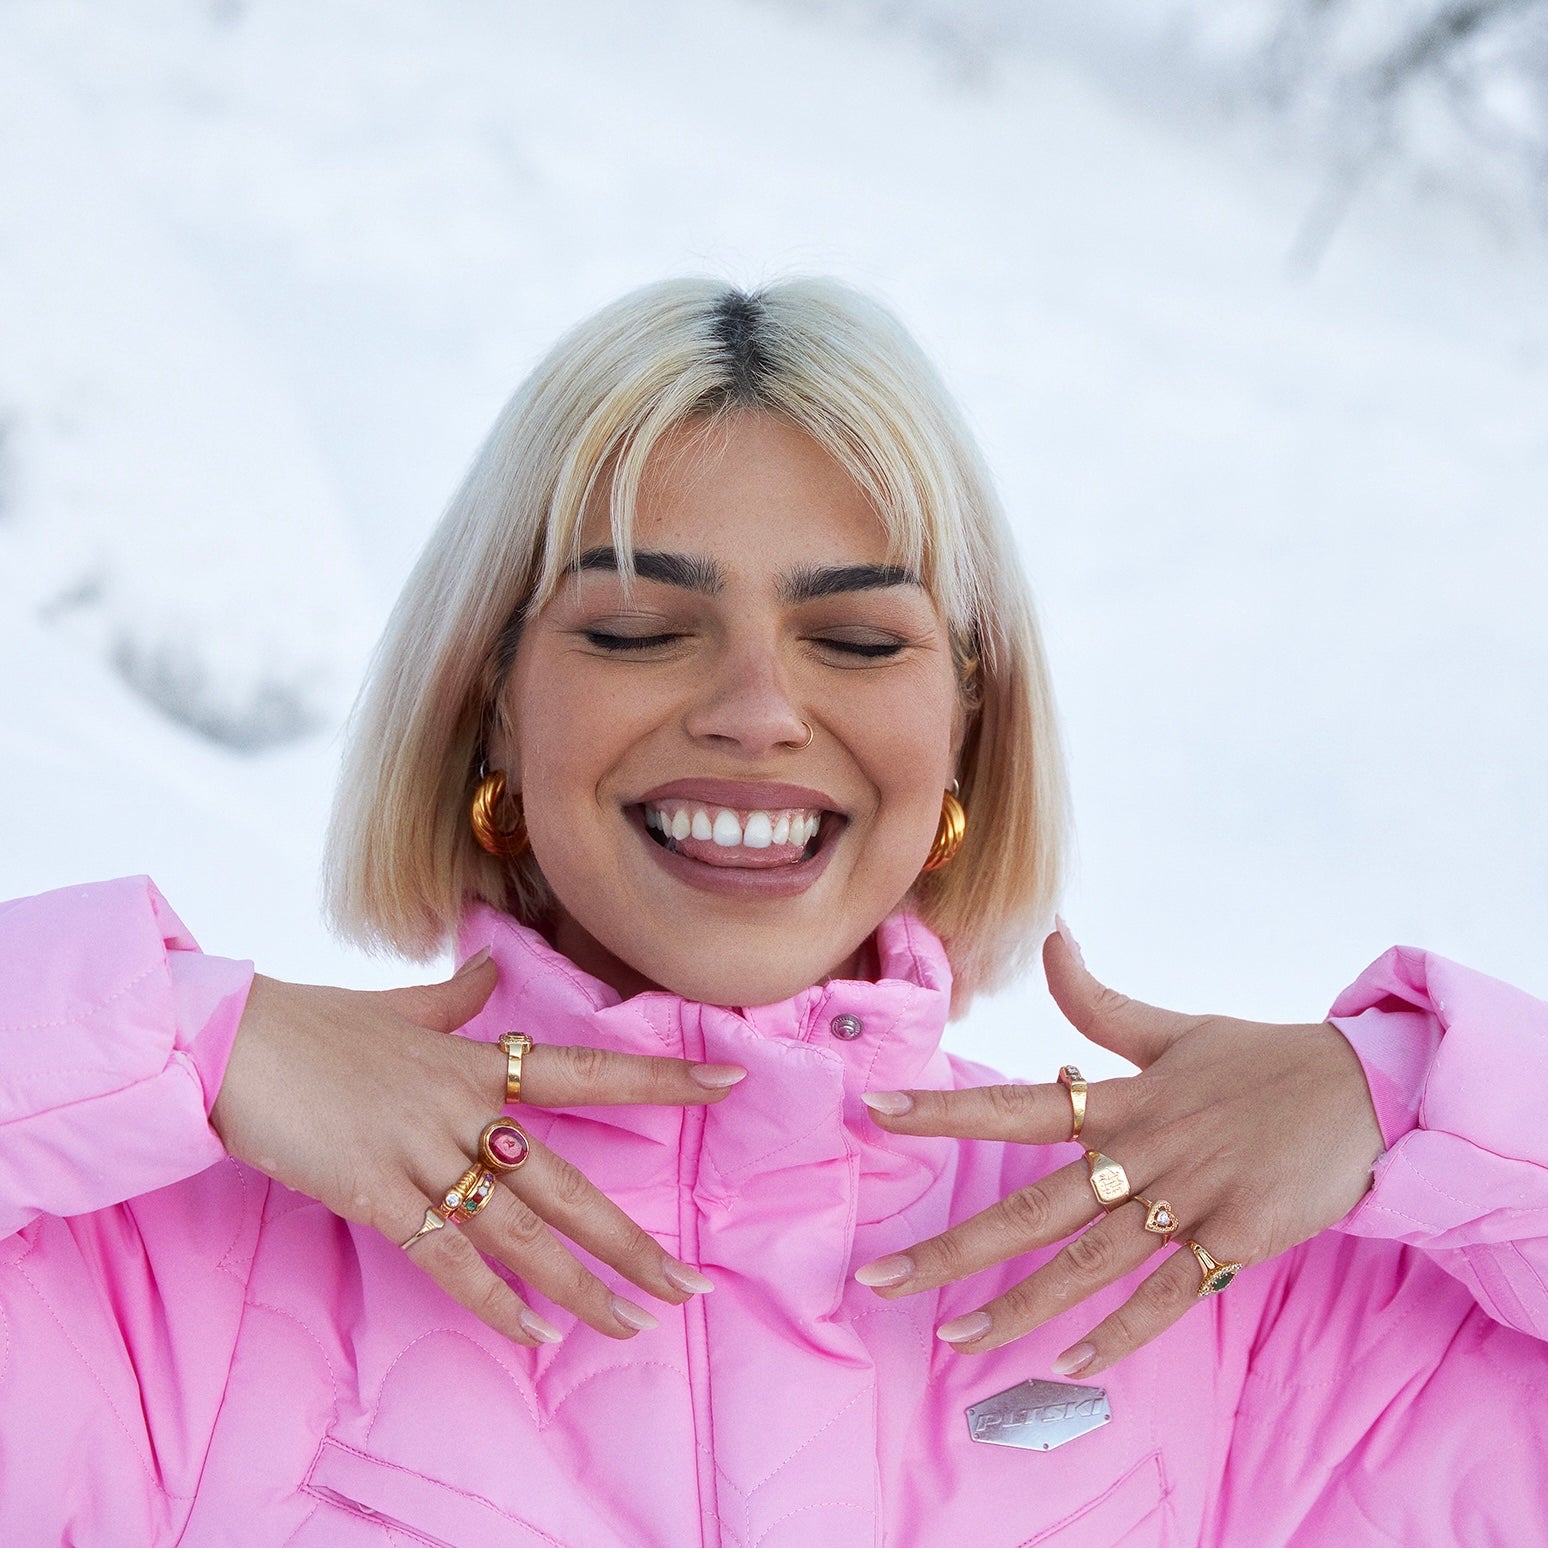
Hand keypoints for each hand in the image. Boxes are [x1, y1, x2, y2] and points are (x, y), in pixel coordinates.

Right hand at [211, 953, 742, 1347]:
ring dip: (579, 1286)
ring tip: (630, 1327)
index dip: (660, 1077)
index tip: (727, 1082)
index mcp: (475, 1061)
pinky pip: (447, 1259)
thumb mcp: (396, 1005)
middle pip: (567, 1181)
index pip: (588, 1068)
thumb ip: (453, 999)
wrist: (228, 1041)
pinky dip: (493, 1301)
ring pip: (520, 1232)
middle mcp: (463, 1108)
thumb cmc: (312, 1023)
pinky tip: (535, 1336)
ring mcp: (421, 1152)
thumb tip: (488, 974)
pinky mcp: (375, 1193)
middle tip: (689, 1284)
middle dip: (630, 1240)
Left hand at [854, 926, 1384, 1377]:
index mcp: (1121, 1098)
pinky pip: (1167, 1297)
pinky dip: (1119, 1333)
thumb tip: (1051, 935)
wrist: (1362, 1089)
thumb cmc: (1259, 1058)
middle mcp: (1142, 1150)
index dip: (948, 1107)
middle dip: (953, 1246)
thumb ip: (1100, 999)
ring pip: (1088, 1263)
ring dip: (1020, 1305)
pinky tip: (1067, 1364)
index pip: (1017, 1104)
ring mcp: (1187, 1199)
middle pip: (1032, 1206)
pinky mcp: (1235, 1240)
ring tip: (957, 1337)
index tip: (878, 1111)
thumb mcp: (1175, 1027)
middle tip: (880, 1278)